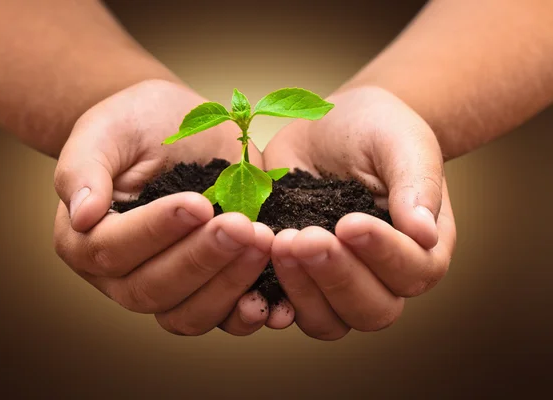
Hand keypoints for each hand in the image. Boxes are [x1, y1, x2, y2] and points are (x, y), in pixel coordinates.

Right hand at [53, 80, 287, 335]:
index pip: (113, 249)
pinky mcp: (208, 284)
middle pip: (154, 289)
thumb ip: (83, 169)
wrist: (176, 127)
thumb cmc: (135, 123)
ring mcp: (168, 285)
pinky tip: (276, 299)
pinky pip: (224, 317)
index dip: (156, 231)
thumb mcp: (104, 131)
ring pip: (190, 314)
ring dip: (228, 286)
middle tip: (240, 226)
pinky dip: (249, 312)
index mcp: (86, 240)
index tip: (196, 202)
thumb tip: (82, 215)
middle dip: (201, 259)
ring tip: (262, 243)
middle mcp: (122, 275)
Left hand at [262, 86, 456, 339]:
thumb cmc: (376, 129)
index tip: (349, 222)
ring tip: (280, 243)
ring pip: (329, 321)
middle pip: (372, 310)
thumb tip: (424, 234)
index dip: (383, 254)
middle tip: (305, 238)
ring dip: (303, 291)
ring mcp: (337, 283)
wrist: (330, 126)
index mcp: (421, 247)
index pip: (414, 271)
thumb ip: (417, 184)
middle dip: (337, 277)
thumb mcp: (402, 143)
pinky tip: (252, 279)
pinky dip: (270, 301)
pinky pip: (287, 308)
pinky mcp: (298, 277)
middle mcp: (384, 277)